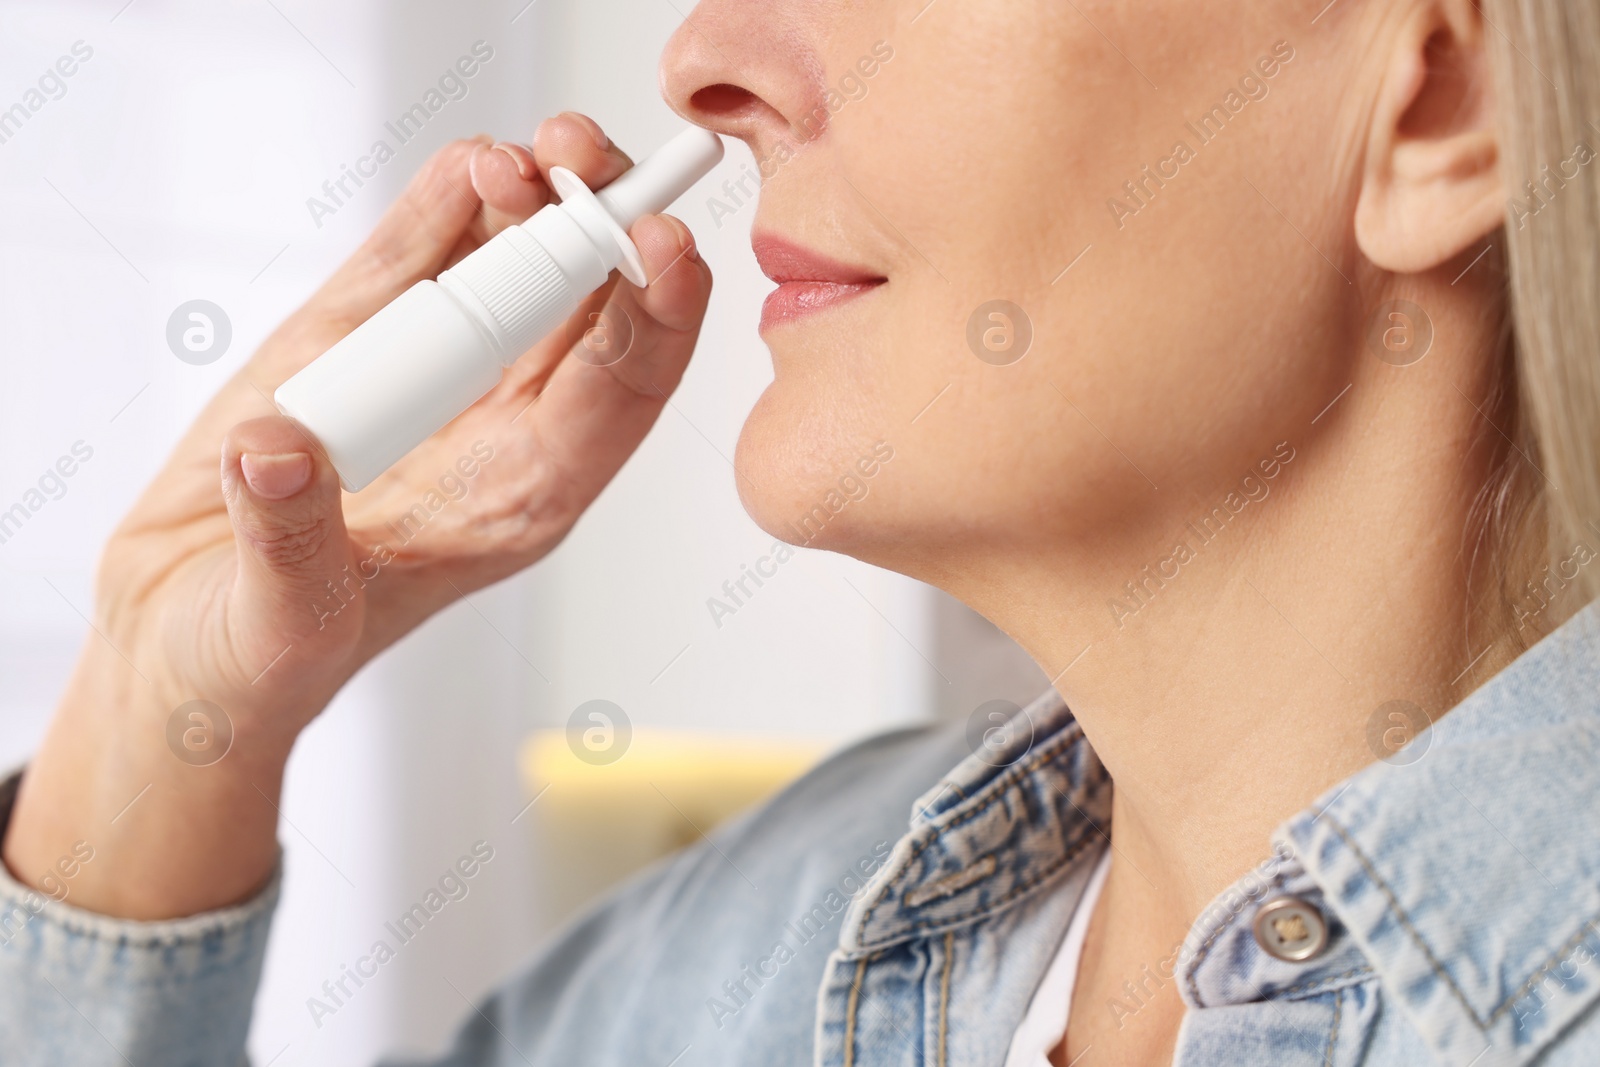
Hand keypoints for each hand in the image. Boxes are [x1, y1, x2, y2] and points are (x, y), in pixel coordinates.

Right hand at [3, 113, 712, 918]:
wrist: (184, 637)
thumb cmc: (257, 657)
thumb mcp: (278, 625)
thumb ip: (288, 542)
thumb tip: (278, 451)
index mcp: (519, 500)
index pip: (617, 397)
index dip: (654, 319)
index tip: (660, 247)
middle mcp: (497, 426)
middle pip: (589, 311)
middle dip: (603, 226)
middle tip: (580, 159)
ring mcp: (429, 375)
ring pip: (512, 267)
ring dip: (530, 202)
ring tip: (515, 157)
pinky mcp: (353, 342)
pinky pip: (415, 261)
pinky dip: (443, 209)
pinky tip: (468, 165)